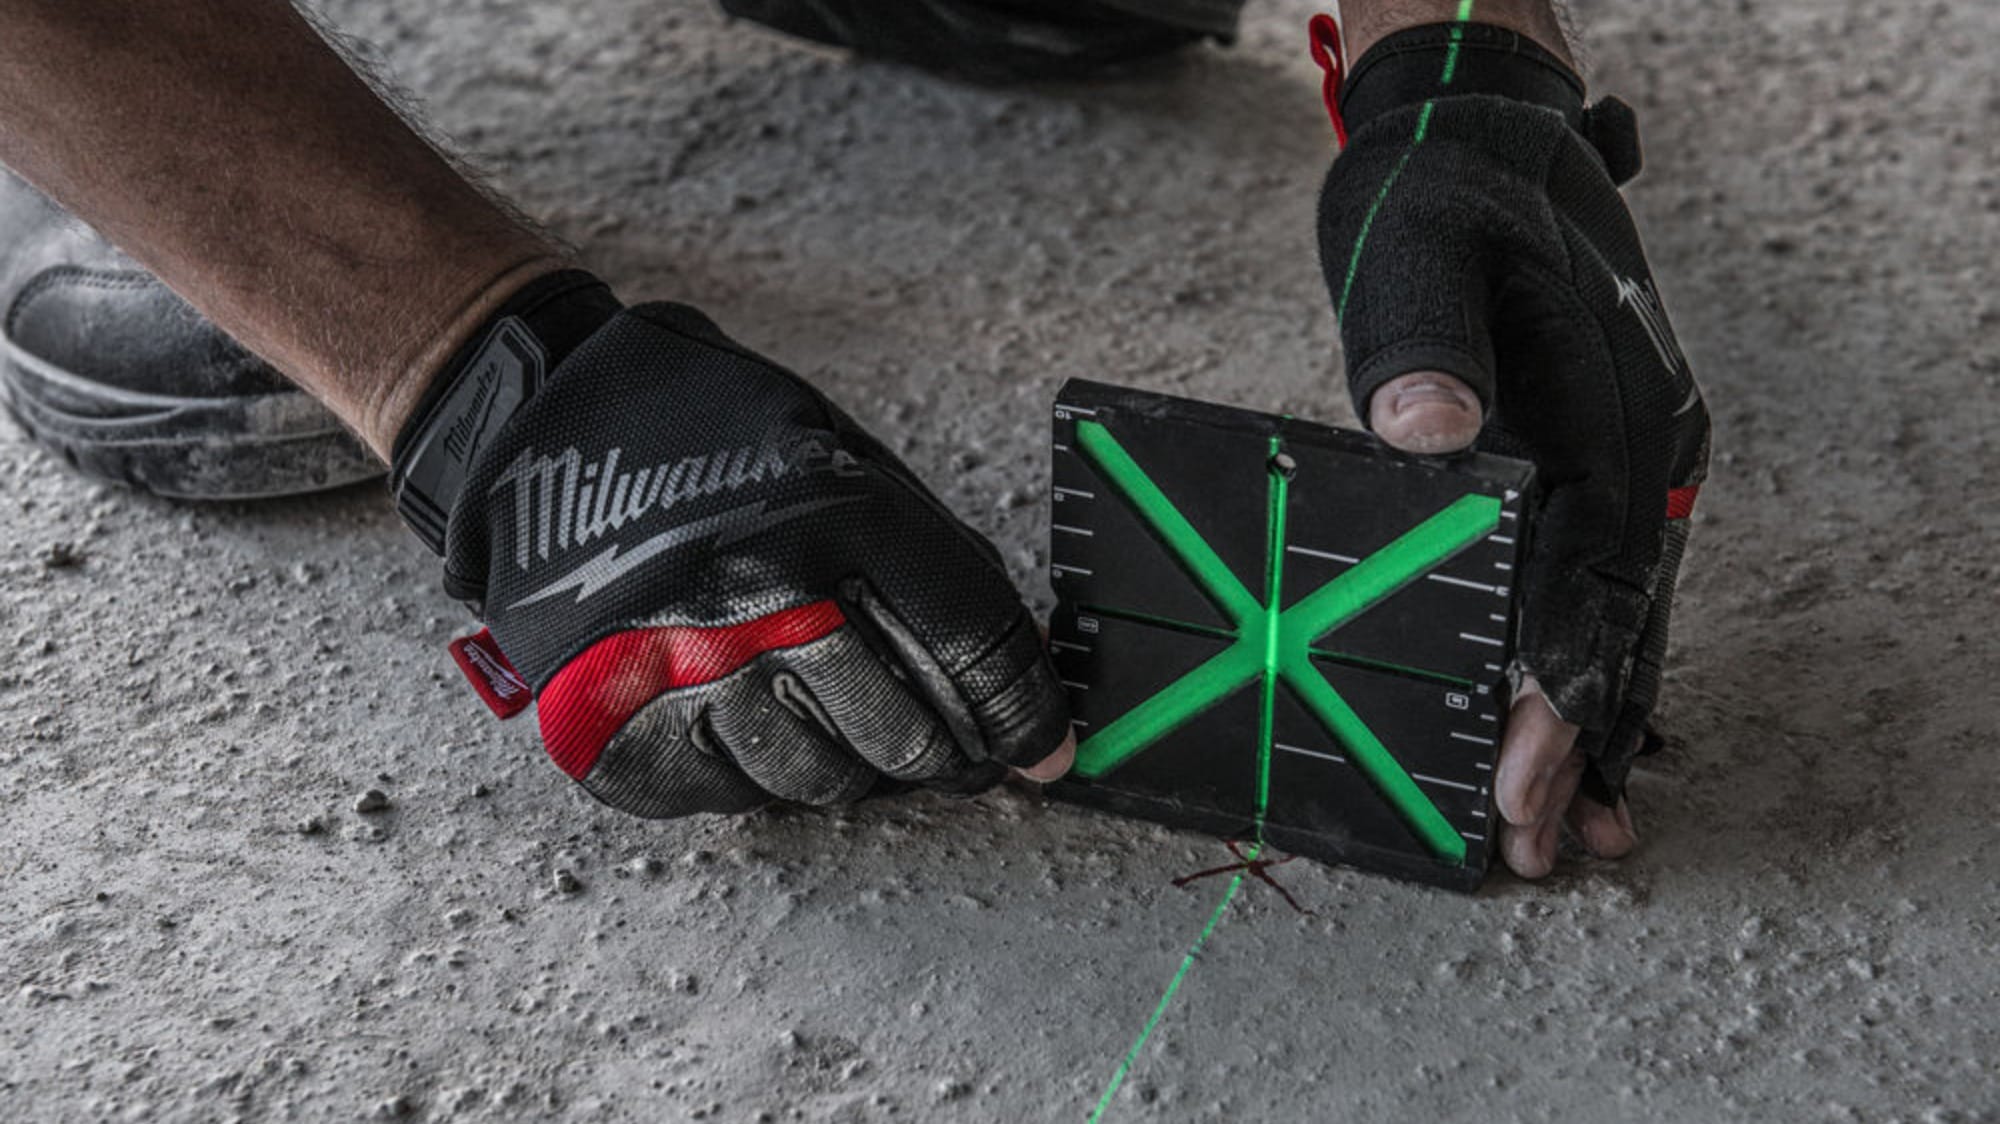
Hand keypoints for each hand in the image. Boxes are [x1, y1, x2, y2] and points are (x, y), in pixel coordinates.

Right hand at [392, 275, 1073, 816]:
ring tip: (833, 718)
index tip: (1047, 752)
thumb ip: (922, 553)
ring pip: (822, 782)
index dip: (1026, 712)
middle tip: (952, 752)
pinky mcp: (615, 728)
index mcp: (830, 513)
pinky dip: (758, 772)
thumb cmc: (697, 429)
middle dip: (945, 753)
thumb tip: (1008, 658)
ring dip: (851, 767)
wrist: (531, 426)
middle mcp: (760, 601)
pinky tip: (748, 716)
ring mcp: (680, 673)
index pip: (971, 644)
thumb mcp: (834, 448)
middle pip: (905, 735)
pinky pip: (732, 795)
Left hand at [1316, 26, 1709, 876]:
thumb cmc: (1444, 198)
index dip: (1553, 694)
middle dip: (1578, 742)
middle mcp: (1645, 449)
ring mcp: (1639, 458)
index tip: (1523, 782)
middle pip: (1613, 622)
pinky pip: (1607, 584)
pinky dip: (1589, 662)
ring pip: (1620, 615)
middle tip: (1543, 848)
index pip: (1586, 585)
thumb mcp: (1417, 253)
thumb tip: (1425, 430)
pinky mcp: (1609, 460)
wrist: (1492, 136)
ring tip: (1580, 828)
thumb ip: (1422, 345)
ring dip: (1595, 721)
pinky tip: (1579, 724)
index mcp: (1609, 414)